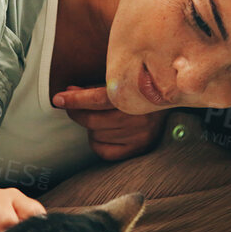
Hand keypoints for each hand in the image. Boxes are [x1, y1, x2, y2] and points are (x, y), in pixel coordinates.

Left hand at [52, 86, 168, 161]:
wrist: (172, 97)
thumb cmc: (139, 87)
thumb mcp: (121, 80)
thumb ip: (95, 88)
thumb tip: (68, 92)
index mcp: (136, 94)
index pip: (99, 99)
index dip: (76, 100)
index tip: (58, 99)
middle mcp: (140, 118)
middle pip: (92, 121)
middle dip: (77, 112)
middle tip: (73, 105)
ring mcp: (141, 136)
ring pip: (95, 135)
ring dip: (92, 126)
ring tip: (103, 117)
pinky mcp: (140, 149)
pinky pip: (103, 151)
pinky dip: (97, 141)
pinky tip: (106, 132)